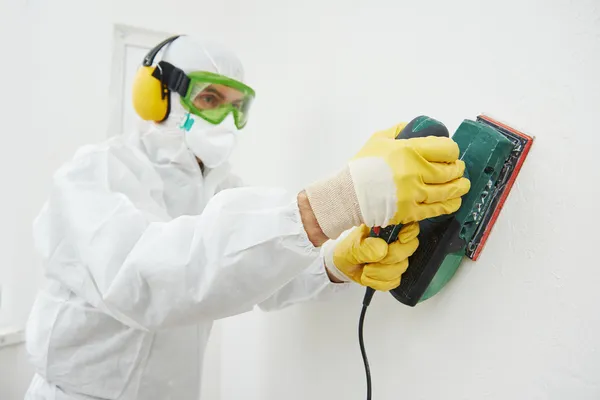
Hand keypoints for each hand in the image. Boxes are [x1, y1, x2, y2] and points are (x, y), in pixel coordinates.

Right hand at [305, 122, 469, 238]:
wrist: (348, 195)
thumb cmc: (361, 167)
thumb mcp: (378, 139)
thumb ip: (399, 131)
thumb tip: (413, 127)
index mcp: (409, 150)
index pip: (446, 149)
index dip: (452, 150)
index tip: (450, 153)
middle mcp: (416, 172)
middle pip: (450, 170)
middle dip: (458, 169)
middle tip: (457, 169)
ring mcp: (415, 194)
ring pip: (448, 190)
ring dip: (459, 186)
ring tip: (462, 184)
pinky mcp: (412, 212)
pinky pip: (438, 209)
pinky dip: (450, 204)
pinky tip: (454, 201)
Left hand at [323, 223, 418, 290]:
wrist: (343, 265)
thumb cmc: (348, 250)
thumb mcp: (353, 246)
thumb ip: (366, 247)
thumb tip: (383, 249)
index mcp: (386, 228)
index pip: (409, 226)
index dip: (410, 233)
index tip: (401, 239)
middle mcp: (394, 241)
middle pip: (409, 248)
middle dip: (391, 258)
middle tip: (372, 261)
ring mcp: (396, 258)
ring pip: (401, 267)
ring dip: (380, 273)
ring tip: (365, 269)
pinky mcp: (394, 273)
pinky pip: (395, 281)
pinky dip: (379, 282)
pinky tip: (368, 276)